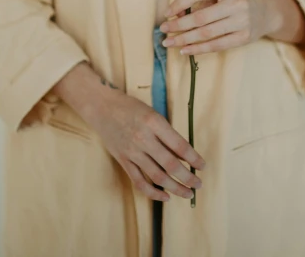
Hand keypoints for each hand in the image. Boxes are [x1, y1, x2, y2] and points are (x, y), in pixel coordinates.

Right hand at [52, 63, 205, 201]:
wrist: (102, 107)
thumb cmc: (131, 108)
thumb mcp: (153, 114)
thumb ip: (167, 134)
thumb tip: (184, 156)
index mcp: (154, 123)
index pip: (180, 146)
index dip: (194, 158)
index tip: (203, 166)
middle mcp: (143, 138)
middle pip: (171, 164)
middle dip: (188, 177)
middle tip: (198, 184)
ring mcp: (132, 151)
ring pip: (157, 176)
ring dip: (175, 188)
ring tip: (188, 193)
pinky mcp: (123, 160)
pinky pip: (139, 181)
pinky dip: (153, 192)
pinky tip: (165, 196)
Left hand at [160, 0, 279, 55]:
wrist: (266, 12)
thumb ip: (201, 0)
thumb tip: (175, 15)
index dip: (179, 3)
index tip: (166, 13)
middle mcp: (237, 2)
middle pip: (200, 17)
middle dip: (178, 25)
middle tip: (163, 30)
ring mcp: (242, 21)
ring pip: (206, 33)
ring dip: (184, 39)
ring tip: (169, 42)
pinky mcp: (244, 37)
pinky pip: (216, 45)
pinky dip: (198, 49)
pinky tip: (185, 50)